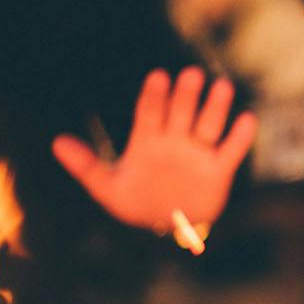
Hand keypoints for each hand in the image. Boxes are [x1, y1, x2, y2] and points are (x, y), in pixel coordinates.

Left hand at [52, 67, 256, 230]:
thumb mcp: (107, 188)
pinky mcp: (219, 170)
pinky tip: (246, 120)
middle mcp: (175, 141)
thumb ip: (86, 166)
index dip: (154, 96)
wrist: (168, 228)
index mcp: (148, 141)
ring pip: (209, 125)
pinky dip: (240, 137)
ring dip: (216, 107)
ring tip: (222, 87)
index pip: (150, 113)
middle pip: (182, 113)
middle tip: (191, 76)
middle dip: (186, 95)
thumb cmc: (138, 204)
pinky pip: (231, 151)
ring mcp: (198, 154)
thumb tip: (57, 142)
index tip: (158, 78)